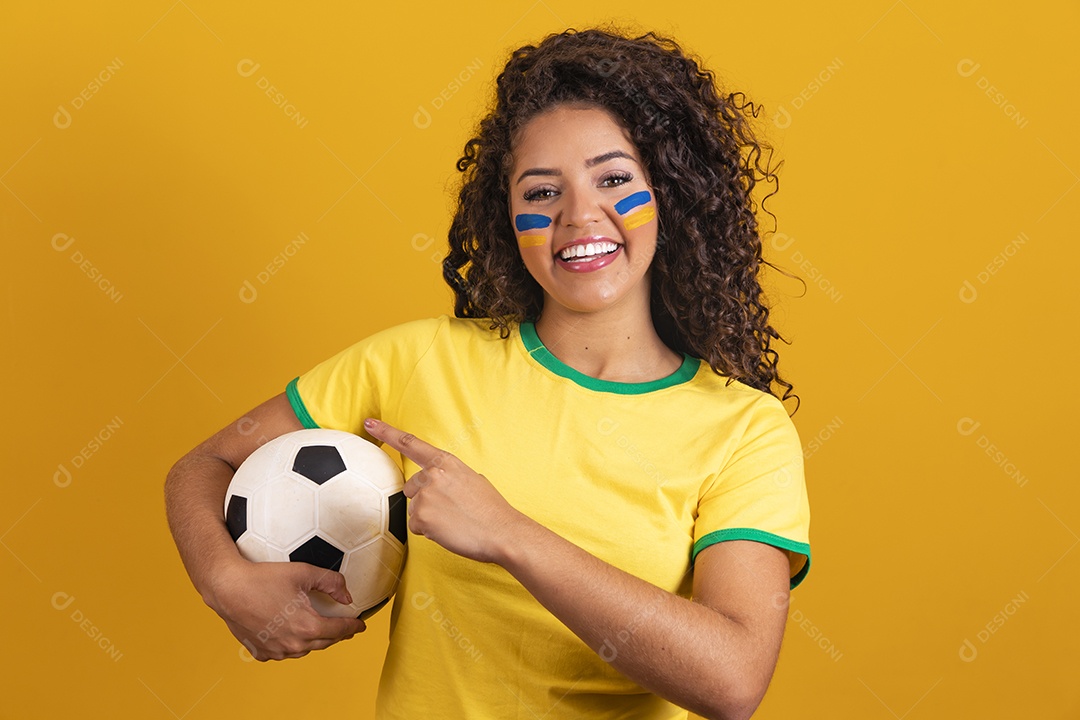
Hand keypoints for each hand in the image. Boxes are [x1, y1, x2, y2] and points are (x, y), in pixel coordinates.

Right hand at [206, 557, 365, 660]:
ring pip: (304, 650)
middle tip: (344, 628)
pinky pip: (284, 652)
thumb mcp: (304, 572)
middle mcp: (293, 644)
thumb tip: (347, 596)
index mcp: (308, 627)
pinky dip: (292, 644)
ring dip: (315, 641)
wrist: (229, 589)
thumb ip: (331, 582)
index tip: (360, 625)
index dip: (353, 627)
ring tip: (320, 630)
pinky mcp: (261, 652)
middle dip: (337, 634)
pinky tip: (292, 634)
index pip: (340, 630)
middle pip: (324, 642)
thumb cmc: (264, 578)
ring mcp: (276, 651)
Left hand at [363, 417, 521, 563]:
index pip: (409, 443)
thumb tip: (444, 485)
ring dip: (429, 518)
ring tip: (454, 521)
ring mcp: (425, 496)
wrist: (503, 532)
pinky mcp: (421, 517)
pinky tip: (449, 530)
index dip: (386, 432)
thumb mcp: (472, 480)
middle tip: (451, 510)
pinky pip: (416, 527)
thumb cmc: (491, 510)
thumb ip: (450, 476)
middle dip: (424, 500)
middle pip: (411, 489)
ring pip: (415, 510)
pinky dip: (429, 532)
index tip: (369, 423)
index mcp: (445, 462)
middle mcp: (432, 474)